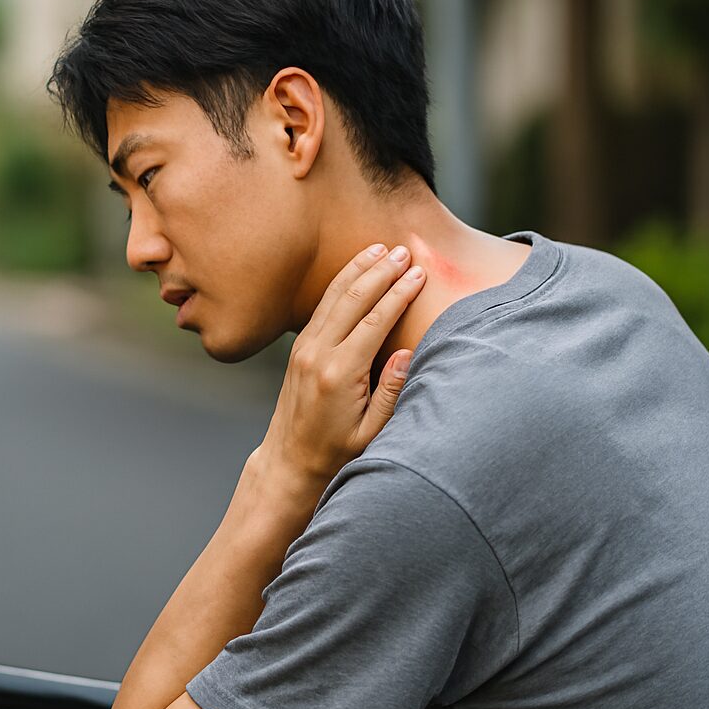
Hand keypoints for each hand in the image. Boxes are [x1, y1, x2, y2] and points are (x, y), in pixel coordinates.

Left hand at [258, 243, 424, 493]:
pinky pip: (322, 307)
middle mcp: (317, 355)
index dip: (398, 295)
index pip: (373, 322)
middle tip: (405, 251)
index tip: (418, 274)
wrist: (290, 460)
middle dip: (380, 272)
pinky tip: (356, 270)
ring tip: (381, 248)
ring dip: (358, 269)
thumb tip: (407, 352)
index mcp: (338, 374)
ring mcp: (304, 349)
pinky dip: (340, 284)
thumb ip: (391, 392)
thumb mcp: (372, 431)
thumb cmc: (337, 451)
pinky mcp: (299, 349)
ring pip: (333, 297)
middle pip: (352, 300)